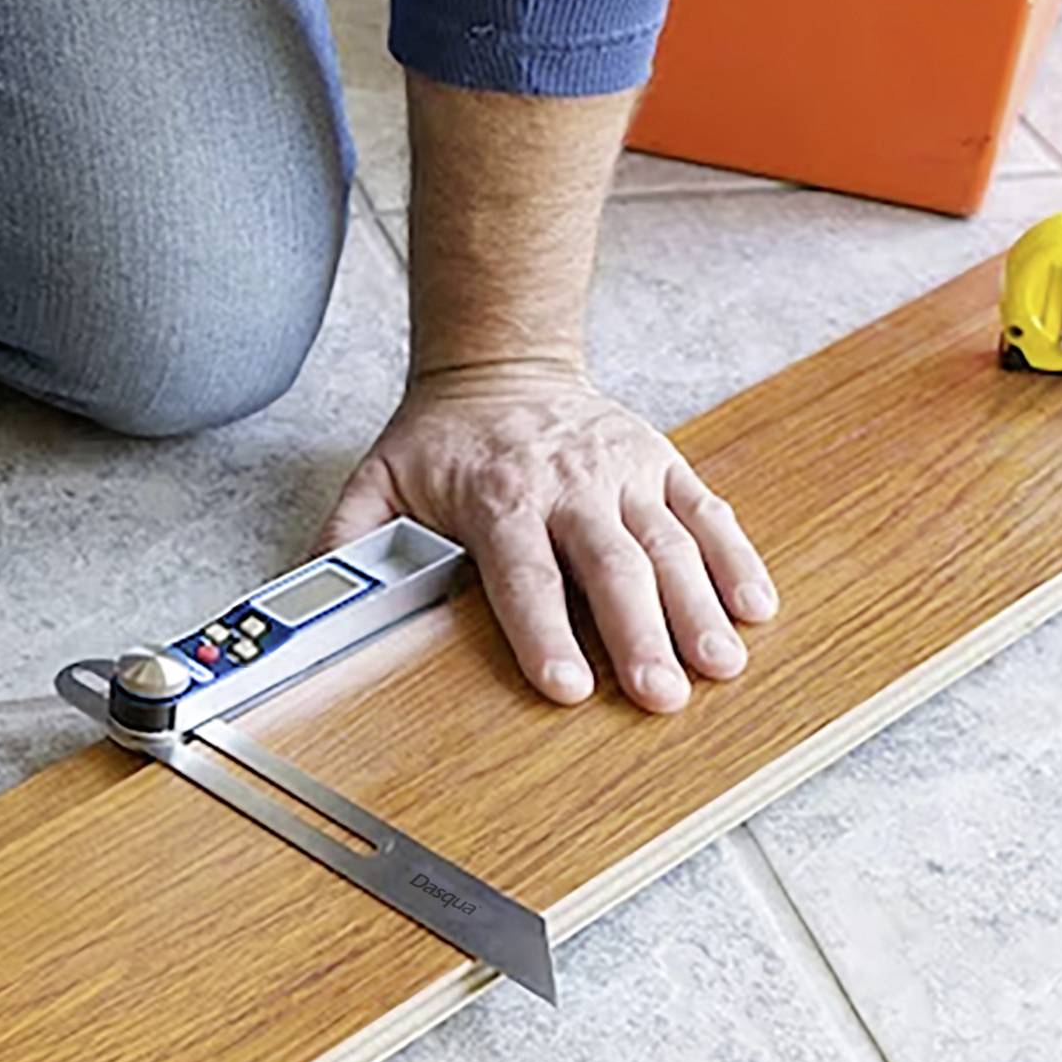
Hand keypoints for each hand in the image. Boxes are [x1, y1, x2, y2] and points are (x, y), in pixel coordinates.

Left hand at [319, 363, 776, 711]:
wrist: (500, 365)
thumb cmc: (440, 445)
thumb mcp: (377, 483)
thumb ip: (346, 543)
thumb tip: (305, 603)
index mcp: (499, 497)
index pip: (525, 574)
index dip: (545, 631)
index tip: (567, 687)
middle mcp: (569, 483)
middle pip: (611, 565)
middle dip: (639, 634)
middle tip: (662, 696)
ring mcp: (623, 471)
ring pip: (670, 543)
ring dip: (699, 608)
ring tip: (720, 667)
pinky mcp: (662, 462)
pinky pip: (707, 511)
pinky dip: (736, 558)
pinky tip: (756, 607)